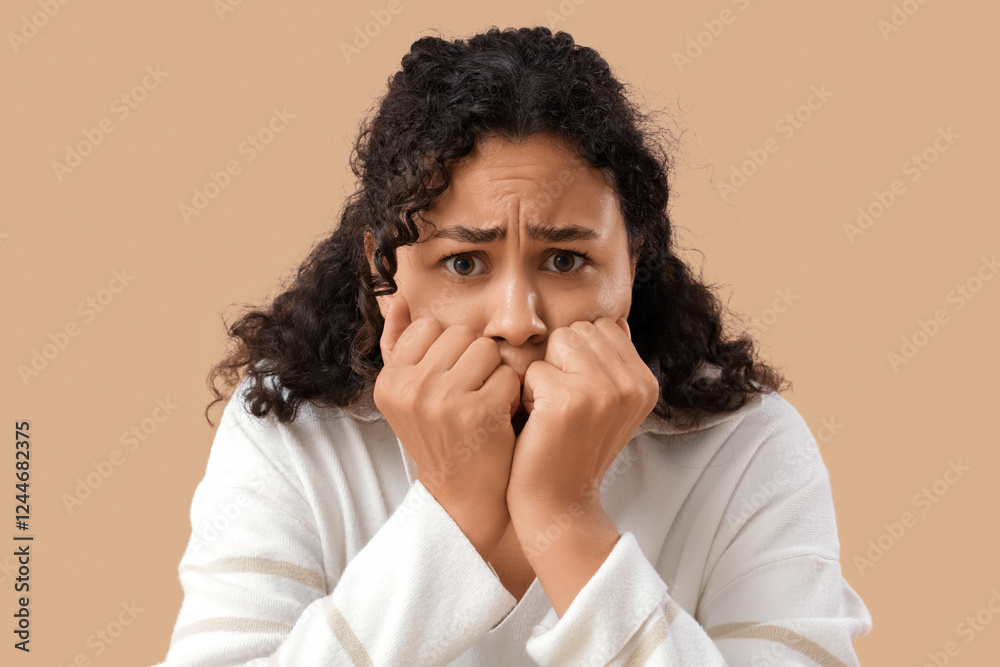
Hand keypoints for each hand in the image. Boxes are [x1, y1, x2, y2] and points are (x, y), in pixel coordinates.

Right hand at [373, 292, 519, 557]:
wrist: (464, 498)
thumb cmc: (442, 439)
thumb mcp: (408, 396)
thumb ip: (399, 345)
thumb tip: (397, 297)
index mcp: (390, 380)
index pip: (431, 326)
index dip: (451, 349)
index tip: (453, 380)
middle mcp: (410, 388)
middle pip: (462, 334)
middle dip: (475, 359)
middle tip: (473, 394)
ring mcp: (442, 400)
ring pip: (487, 350)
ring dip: (496, 373)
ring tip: (486, 403)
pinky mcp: (477, 412)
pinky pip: (508, 374)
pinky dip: (512, 394)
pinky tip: (500, 417)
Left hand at [506, 316, 658, 513]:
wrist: (559, 506)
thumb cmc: (574, 452)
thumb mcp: (611, 407)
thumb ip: (615, 364)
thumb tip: (614, 321)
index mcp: (646, 383)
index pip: (603, 328)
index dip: (579, 358)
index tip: (579, 398)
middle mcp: (632, 384)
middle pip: (578, 331)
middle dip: (561, 362)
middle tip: (562, 407)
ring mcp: (603, 391)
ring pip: (557, 344)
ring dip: (544, 375)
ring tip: (550, 412)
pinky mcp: (569, 400)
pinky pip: (533, 370)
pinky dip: (526, 395)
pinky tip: (538, 424)